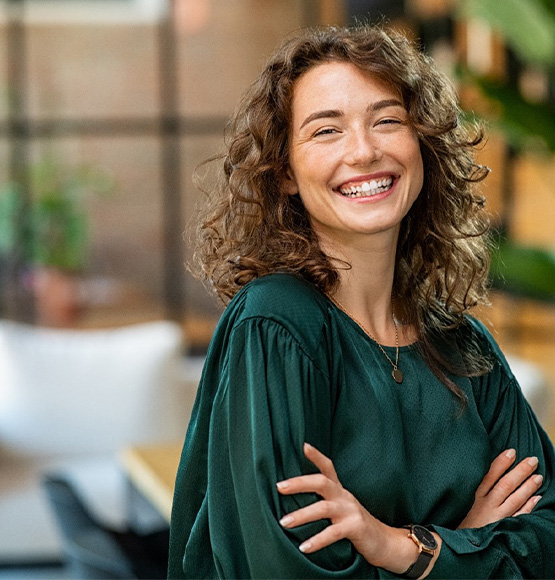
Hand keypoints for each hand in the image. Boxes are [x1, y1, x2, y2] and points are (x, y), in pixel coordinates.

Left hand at [276, 443, 438, 574]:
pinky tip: (303, 547)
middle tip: (279, 487)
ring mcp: (350, 511)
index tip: (303, 445)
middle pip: (321, 482)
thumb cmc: (354, 523)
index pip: (328, 467)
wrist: (384, 542)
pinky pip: (333, 533)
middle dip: (299, 483)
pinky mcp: (355, 527)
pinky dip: (317, 540)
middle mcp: (344, 496)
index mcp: (339, 490)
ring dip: (301, 515)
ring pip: (323, 508)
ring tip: (284, 522)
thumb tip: (294, 494)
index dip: (316, 456)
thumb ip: (323, 499)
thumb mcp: (340, 506)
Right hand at [458, 449, 542, 528]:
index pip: (490, 474)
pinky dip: (528, 507)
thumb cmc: (462, 517)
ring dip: (528, 487)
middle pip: (506, 484)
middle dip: (520, 471)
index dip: (501, 462)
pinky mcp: (502, 528)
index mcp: (474, 494)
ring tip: (538, 476)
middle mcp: (486, 504)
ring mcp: (496, 517)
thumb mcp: (462, 499)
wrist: (459, 543)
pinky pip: (519, 516)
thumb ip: (473, 486)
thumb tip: (484, 467)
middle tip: (533, 460)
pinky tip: (537, 498)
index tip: (512, 451)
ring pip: (514, 499)